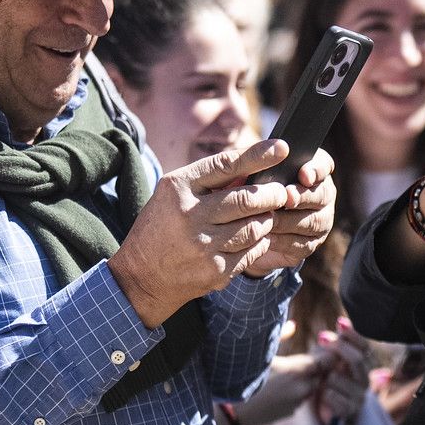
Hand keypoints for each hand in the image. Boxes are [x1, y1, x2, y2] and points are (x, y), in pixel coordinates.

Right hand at [109, 141, 314, 326]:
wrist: (141, 276)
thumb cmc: (163, 226)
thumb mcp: (173, 194)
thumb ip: (208, 181)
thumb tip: (253, 169)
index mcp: (179, 187)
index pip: (226, 165)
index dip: (258, 155)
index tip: (282, 148)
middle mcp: (191, 214)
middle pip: (248, 199)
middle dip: (273, 194)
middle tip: (281, 192)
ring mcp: (204, 244)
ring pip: (256, 226)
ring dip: (268, 219)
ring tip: (266, 215)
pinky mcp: (217, 270)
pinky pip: (253, 251)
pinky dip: (260, 242)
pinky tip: (255, 238)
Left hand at [238, 145, 336, 278]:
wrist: (245, 222)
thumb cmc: (249, 187)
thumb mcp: (250, 171)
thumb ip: (256, 163)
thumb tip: (256, 163)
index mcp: (312, 169)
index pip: (323, 165)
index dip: (316, 170)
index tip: (304, 174)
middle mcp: (322, 193)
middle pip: (321, 195)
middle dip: (303, 196)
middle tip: (287, 197)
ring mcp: (320, 220)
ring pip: (313, 221)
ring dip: (290, 220)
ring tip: (270, 218)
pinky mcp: (310, 243)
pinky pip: (303, 244)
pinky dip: (284, 240)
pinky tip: (268, 237)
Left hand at [311, 324, 370, 424]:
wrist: (326, 412)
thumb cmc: (327, 380)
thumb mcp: (330, 359)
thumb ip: (337, 343)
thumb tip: (341, 322)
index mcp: (363, 365)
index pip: (365, 346)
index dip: (353, 334)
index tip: (340, 323)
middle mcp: (364, 378)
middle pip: (356, 359)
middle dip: (338, 348)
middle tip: (321, 338)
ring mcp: (359, 395)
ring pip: (337, 378)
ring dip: (325, 378)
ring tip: (320, 381)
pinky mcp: (350, 411)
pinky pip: (332, 396)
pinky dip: (324, 394)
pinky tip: (322, 395)